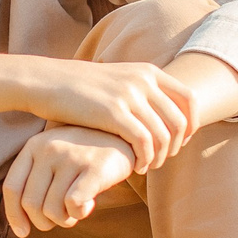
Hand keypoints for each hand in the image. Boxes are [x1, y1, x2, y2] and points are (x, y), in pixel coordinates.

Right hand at [0, 53, 197, 170]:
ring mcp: (130, 96)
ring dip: (159, 157)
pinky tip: (134, 166)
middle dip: (176, 146)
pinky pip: (144, 143)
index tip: (180, 142)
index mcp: (148, 71)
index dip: (191, 125)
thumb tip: (159, 111)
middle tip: (161, 160)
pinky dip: (144, 159)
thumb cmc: (78, 86)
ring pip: (164, 136)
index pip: (189, 99)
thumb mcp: (115, 78)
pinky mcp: (114, 113)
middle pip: (180, 121)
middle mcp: (144, 80)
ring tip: (145, 166)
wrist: (45, 81)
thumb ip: (139, 89)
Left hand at [1, 125, 136, 235]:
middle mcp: (49, 148)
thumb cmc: (84, 156)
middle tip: (62, 218)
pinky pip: (73, 205)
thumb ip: (36, 180)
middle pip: (31, 204)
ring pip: (53, 210)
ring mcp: (71, 157)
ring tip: (78, 208)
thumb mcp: (54, 157)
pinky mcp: (94, 167)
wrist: (124, 136)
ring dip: (66, 219)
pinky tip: (90, 204)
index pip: (12, 188)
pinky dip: (79, 213)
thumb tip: (20, 226)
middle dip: (44, 222)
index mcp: (34, 146)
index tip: (23, 232)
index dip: (14, 216)